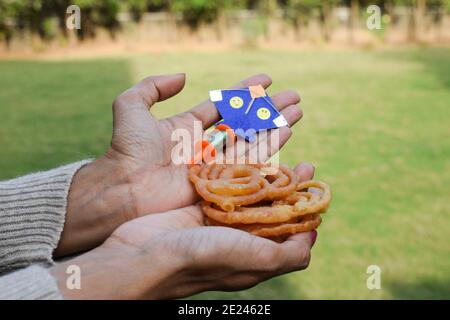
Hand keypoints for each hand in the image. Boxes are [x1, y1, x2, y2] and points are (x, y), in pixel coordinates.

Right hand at [51, 163, 315, 299]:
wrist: (141, 256)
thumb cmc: (199, 259)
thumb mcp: (251, 259)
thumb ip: (286, 254)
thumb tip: (313, 237)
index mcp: (254, 255)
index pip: (289, 232)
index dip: (304, 210)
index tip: (316, 188)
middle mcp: (239, 239)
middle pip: (272, 210)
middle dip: (290, 189)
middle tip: (304, 165)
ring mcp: (217, 223)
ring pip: (250, 196)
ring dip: (267, 176)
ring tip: (283, 156)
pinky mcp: (198, 208)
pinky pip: (224, 188)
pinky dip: (237, 173)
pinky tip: (246, 156)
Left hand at [56, 73, 302, 255]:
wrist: (125, 187)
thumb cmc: (126, 149)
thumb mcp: (131, 107)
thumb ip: (153, 86)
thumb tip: (182, 76)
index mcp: (187, 126)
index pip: (223, 105)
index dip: (245, 91)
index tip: (267, 78)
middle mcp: (205, 145)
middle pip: (244, 122)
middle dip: (269, 108)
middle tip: (294, 96)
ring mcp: (214, 163)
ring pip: (252, 140)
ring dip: (276, 124)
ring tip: (298, 110)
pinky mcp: (221, 181)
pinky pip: (250, 161)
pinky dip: (270, 147)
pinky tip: (288, 131)